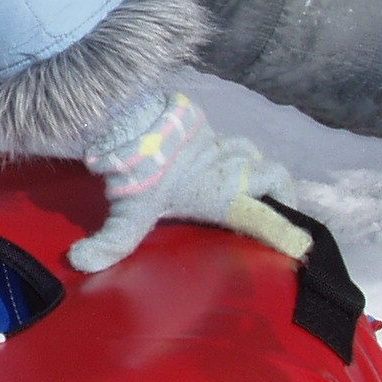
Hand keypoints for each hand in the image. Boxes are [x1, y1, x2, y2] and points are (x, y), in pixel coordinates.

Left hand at [73, 90, 299, 272]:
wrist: (133, 119)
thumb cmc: (137, 173)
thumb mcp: (127, 213)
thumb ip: (110, 242)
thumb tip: (78, 262)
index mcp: (220, 197)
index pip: (261, 217)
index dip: (284, 232)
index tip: (303, 245)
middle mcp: (230, 170)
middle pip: (273, 175)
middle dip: (280, 190)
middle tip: (276, 206)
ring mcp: (221, 145)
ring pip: (251, 152)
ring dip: (253, 165)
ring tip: (248, 183)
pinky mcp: (208, 126)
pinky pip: (228, 138)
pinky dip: (231, 149)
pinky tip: (219, 160)